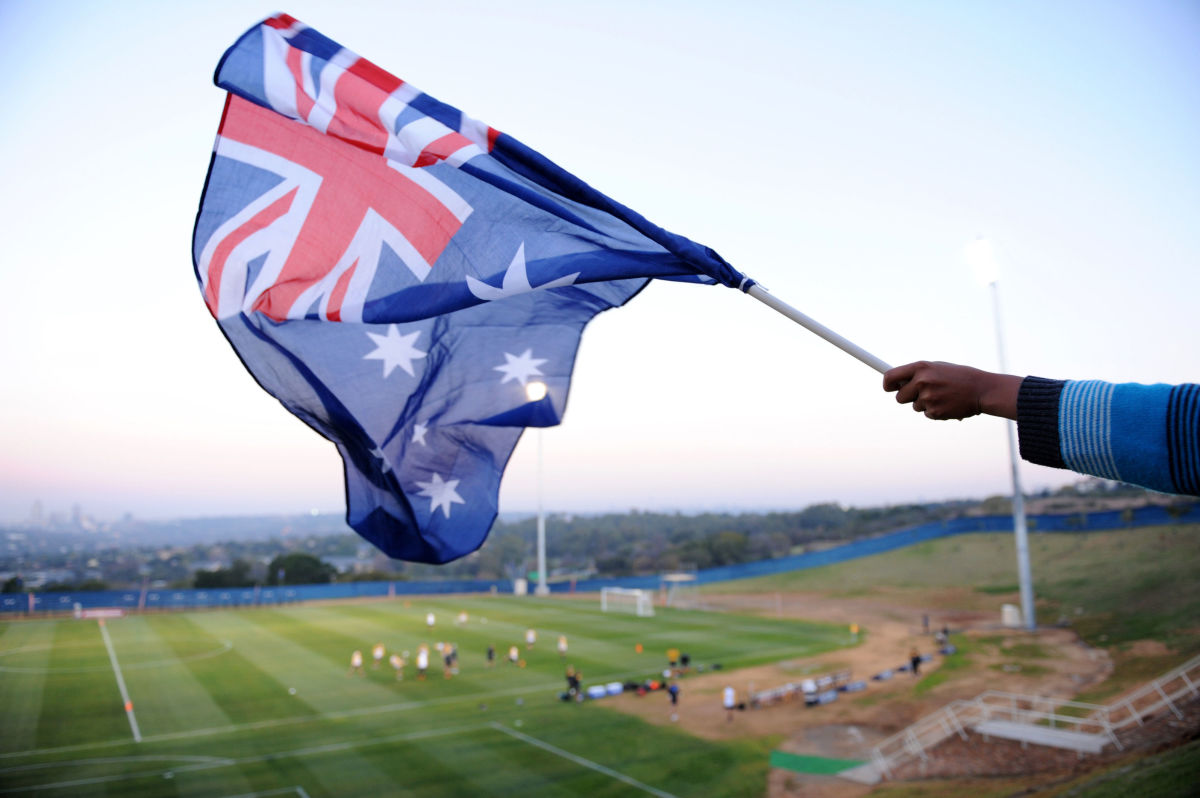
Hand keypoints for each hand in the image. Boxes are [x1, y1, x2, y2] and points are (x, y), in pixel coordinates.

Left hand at [882, 361, 1019, 419]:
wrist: (982, 390)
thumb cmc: (959, 377)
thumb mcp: (937, 368)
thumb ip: (918, 374)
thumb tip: (898, 383)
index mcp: (921, 368)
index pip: (891, 377)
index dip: (887, 384)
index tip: (888, 387)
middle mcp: (922, 382)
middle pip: (899, 397)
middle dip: (907, 397)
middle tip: (924, 392)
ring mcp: (928, 398)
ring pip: (915, 406)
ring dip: (925, 403)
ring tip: (943, 395)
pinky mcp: (935, 412)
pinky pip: (927, 414)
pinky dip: (935, 411)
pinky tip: (948, 403)